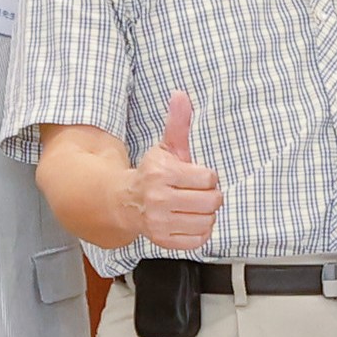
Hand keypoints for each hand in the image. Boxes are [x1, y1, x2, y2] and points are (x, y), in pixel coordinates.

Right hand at [134, 92, 224, 251]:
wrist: (125, 202)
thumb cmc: (152, 174)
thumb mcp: (165, 147)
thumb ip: (178, 123)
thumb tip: (181, 95)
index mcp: (161, 174)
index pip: (209, 178)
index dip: (207, 177)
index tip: (194, 177)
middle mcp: (159, 199)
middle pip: (212, 201)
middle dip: (209, 196)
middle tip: (196, 193)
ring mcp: (160, 223)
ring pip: (208, 221)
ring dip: (205, 214)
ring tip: (191, 207)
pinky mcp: (163, 241)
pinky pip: (200, 240)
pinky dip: (199, 231)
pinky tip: (187, 221)